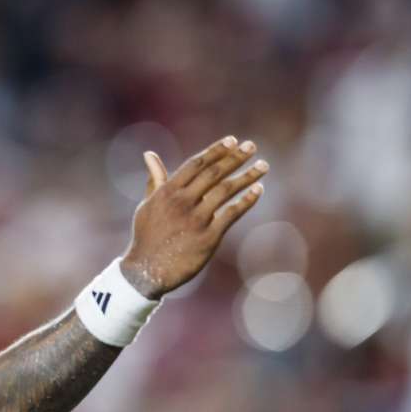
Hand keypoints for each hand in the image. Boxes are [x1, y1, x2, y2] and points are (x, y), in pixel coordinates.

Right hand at [120, 136, 267, 298]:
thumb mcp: (147, 205)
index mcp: (167, 192)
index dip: (216, 151)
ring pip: (226, 190)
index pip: (196, 164)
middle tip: (252, 146)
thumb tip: (150, 154)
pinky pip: (232, 214)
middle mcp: (182, 202)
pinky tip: (258, 190)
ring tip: (263, 165)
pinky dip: (247, 200)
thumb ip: (155, 179)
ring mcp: (196, 219)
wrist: (147, 271)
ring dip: (247, 176)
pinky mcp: (208, 237)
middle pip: (214, 173)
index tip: (233, 140)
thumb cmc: (146, 236)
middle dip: (235, 157)